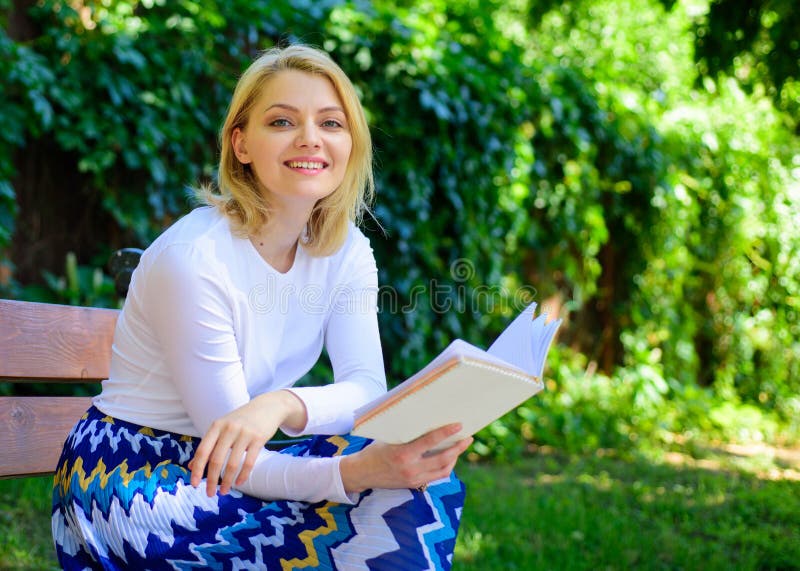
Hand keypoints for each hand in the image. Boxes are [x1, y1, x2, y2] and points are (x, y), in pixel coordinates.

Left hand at [188, 390, 306, 496]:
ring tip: (224, 491)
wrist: (267, 407)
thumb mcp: (222, 427)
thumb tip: (192, 466)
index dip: (197, 469)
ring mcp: (244, 433)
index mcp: (216, 426)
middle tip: (210, 494)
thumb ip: (208, 445)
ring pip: (233, 463)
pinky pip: (249, 462)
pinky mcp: (259, 438)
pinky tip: (239, 483)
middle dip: (212, 480)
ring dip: (227, 481)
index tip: (194, 484)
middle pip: (216, 460)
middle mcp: (229, 428)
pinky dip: (243, 476)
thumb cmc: (241, 420)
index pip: (203, 451)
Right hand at [340, 424, 472, 492]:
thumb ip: (409, 435)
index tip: (459, 425)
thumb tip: (429, 422)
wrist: (361, 473)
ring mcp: (413, 480)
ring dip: (454, 458)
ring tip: (460, 446)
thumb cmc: (374, 451)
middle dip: (458, 448)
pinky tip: (449, 457)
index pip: (430, 442)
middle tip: (468, 438)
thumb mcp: (390, 439)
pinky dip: (445, 467)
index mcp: (403, 454)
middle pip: (443, 459)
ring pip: (443, 471)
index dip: (446, 433)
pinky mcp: (414, 485)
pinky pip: (436, 476)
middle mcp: (410, 469)